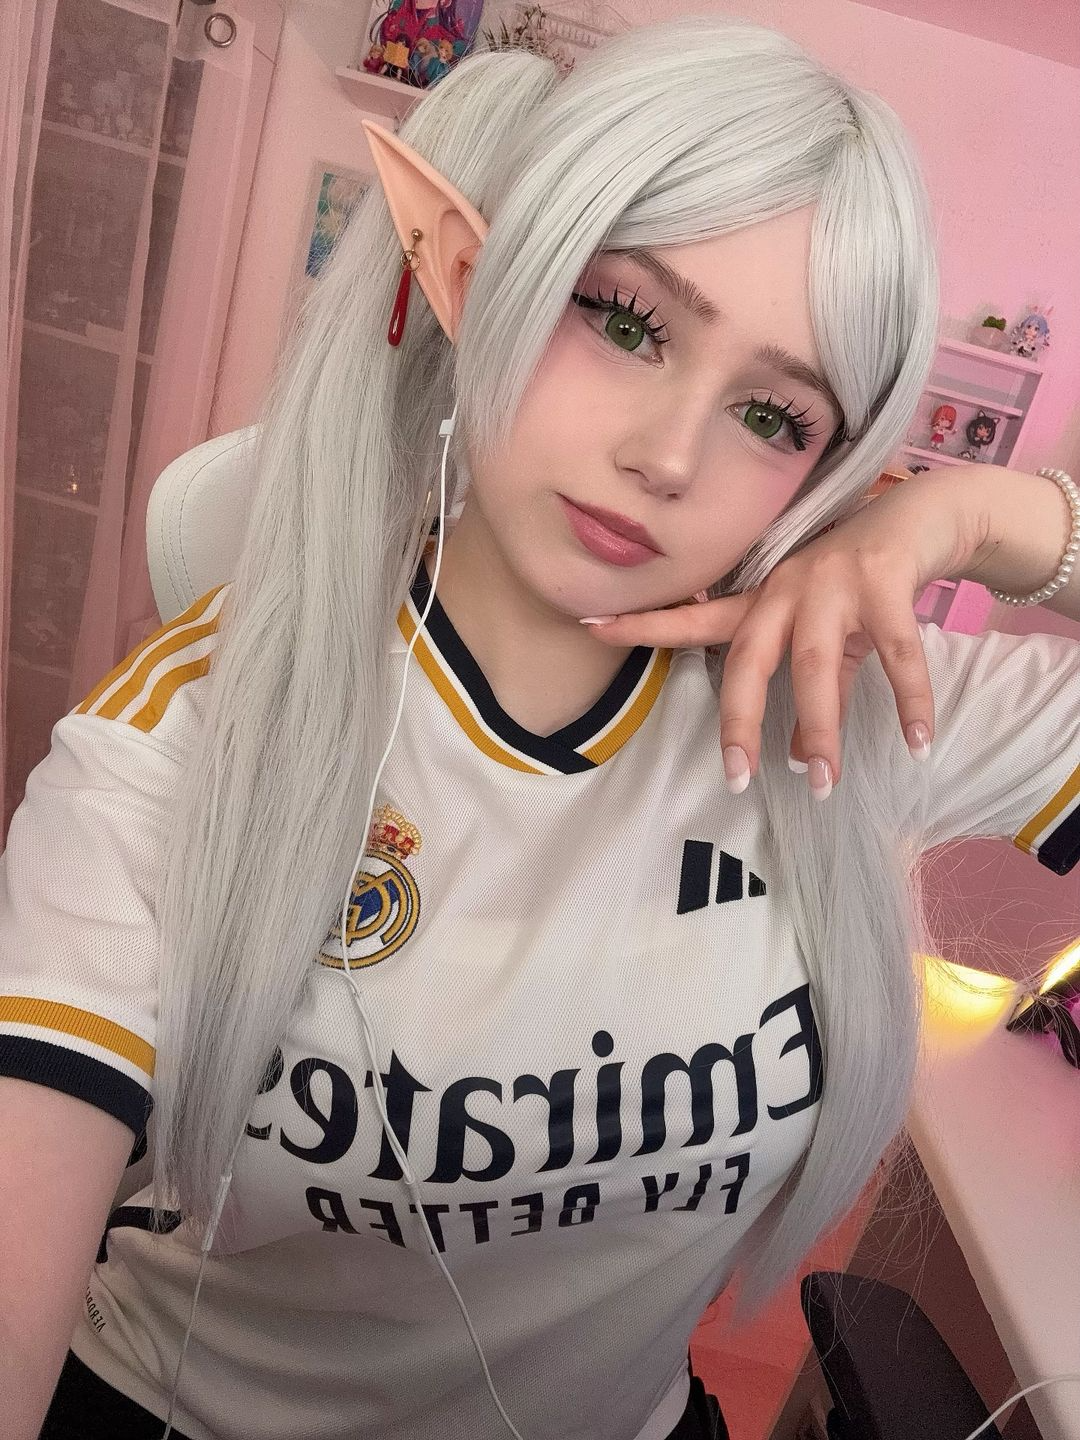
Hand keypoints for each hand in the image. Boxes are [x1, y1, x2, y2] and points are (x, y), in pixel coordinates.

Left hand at [583, 471, 979, 798]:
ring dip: (821, 727)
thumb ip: (810, 690)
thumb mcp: (829, 638)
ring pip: (815, 665)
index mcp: (763, 600)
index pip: (695, 619)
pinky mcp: (885, 580)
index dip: (645, 624)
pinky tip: (919, 742)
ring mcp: (834, 581)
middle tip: (734, 778)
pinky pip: (898, 652)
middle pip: (748, 659)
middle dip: (737, 720)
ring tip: (822, 783)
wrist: (925, 518)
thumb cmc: (864, 584)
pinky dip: (911, 701)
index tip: (588, 623)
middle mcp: (787, 588)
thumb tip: (800, 753)